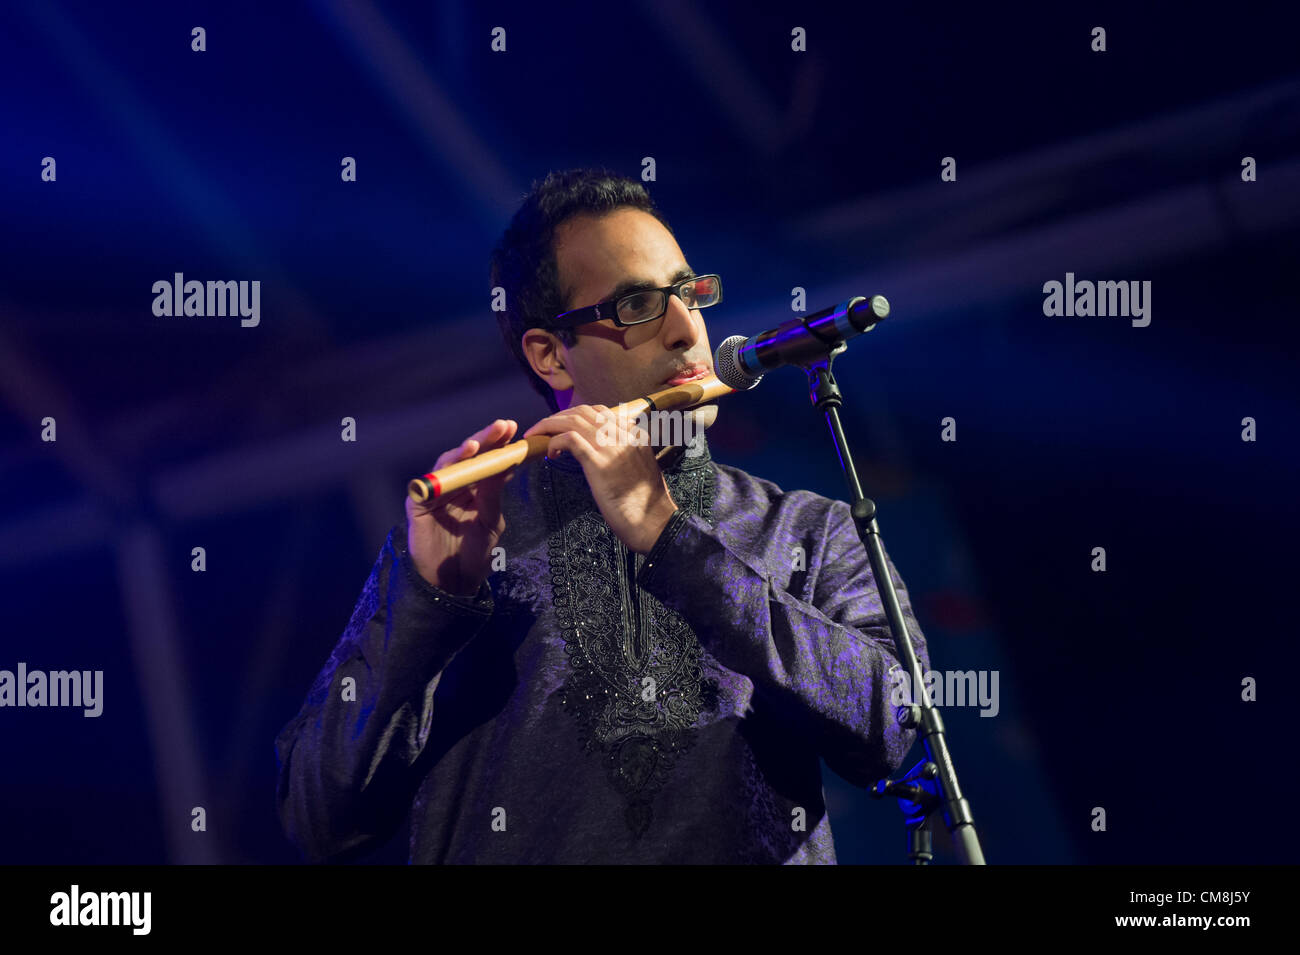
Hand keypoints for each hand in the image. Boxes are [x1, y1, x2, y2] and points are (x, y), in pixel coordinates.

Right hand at [405, 419, 517, 594]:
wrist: (453, 584)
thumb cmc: (474, 554)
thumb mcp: (490, 522)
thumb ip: (493, 495)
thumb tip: (505, 465)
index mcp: (475, 489)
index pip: (488, 461)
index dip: (499, 444)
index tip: (516, 430)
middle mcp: (456, 486)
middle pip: (470, 456)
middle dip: (486, 439)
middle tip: (503, 426)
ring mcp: (436, 492)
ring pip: (449, 464)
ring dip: (464, 451)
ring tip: (479, 443)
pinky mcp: (418, 503)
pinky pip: (429, 483)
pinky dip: (442, 473)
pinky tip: (454, 466)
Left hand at [524, 404, 677, 552]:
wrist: (654, 522)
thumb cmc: (645, 503)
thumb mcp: (641, 468)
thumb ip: (627, 453)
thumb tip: (607, 450)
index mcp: (635, 435)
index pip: (601, 412)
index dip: (576, 415)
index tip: (563, 425)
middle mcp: (624, 435)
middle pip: (584, 412)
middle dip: (559, 416)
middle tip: (543, 428)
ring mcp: (611, 447)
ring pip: (573, 421)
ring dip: (550, 425)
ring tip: (537, 435)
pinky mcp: (599, 463)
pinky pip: (570, 439)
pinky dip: (555, 441)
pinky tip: (551, 453)